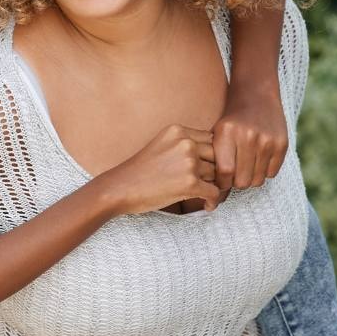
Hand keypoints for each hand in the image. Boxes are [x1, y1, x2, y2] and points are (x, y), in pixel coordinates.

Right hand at [98, 124, 222, 214]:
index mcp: (178, 130)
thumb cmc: (139, 171)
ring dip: (213, 186)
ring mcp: (188, 162)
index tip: (207, 168)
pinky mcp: (190, 183)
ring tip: (205, 196)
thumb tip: (215, 154)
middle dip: (214, 170)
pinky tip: (207, 205)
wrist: (119, 188)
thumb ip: (185, 144)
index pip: (211, 139)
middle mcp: (185, 143)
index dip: (211, 155)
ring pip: (216, 174)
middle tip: (209, 184)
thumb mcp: (162, 145)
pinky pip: (215, 192)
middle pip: (217, 155)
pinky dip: (213, 201)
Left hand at [212, 82, 288, 192]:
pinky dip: (264, 171)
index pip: (224, 173)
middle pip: (242, 181)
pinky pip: (272, 174)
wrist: (256, 96)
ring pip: (257, 180)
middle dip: (236, 182)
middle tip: (234, 175)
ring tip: (246, 166)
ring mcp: (267, 140)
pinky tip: (259, 160)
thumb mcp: (216, 133)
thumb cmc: (231, 120)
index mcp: (227, 133)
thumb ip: (213, 159)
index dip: (222, 183)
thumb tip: (211, 191)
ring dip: (251, 178)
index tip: (221, 181)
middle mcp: (248, 136)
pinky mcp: (282, 143)